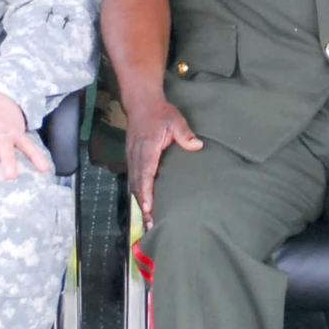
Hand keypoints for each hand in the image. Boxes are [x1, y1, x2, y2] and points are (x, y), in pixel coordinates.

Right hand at [125, 98, 201, 221]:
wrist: (141, 104)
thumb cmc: (160, 113)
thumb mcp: (175, 120)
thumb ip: (185, 134)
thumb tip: (197, 146)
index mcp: (147, 148)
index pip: (145, 173)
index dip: (146, 191)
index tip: (148, 207)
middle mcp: (136, 155)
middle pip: (137, 184)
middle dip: (143, 205)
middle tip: (150, 224)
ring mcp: (131, 158)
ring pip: (134, 184)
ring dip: (140, 202)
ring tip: (147, 221)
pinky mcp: (131, 159)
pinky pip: (133, 179)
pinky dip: (138, 194)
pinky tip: (143, 206)